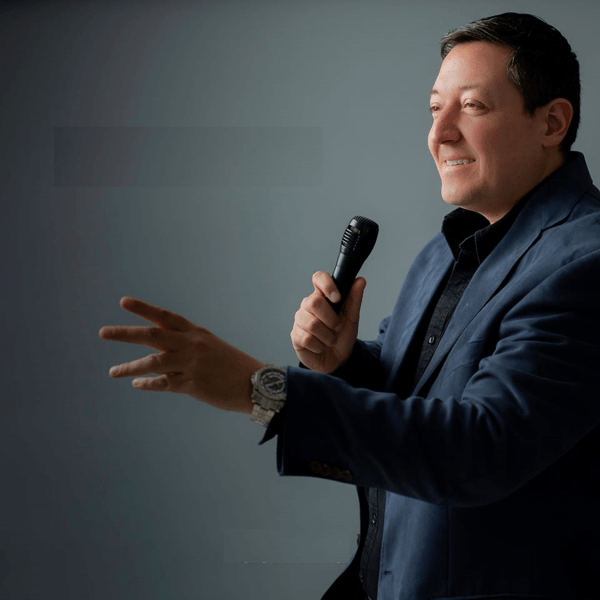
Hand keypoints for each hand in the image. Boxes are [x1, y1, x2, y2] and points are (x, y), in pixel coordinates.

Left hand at [99, 297, 263, 412]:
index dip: (143, 309)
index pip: (165, 316)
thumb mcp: (209, 346)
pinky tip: (137, 383)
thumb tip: (156, 348)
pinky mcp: (192, 385)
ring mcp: (191, 365)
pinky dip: (147, 384)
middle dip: (126, 334)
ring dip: (129, 367)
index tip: (123, 302)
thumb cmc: (231, 364)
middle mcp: (191, 345)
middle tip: (103, 332)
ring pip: (153, 362)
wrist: (254, 383)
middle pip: (153, 336)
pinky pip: (163, 384)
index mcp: (196, 333)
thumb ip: (184, 344)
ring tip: (112, 371)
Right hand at [291, 271, 365, 372]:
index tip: (337, 298)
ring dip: (327, 336)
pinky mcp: (295, 336)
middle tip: (337, 328)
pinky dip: (319, 346)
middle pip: (313, 302)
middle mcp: (308, 306)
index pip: (318, 278)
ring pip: (311, 323)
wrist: (338, 360)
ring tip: (331, 340)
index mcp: (322, 297)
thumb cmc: (342, 337)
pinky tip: (321, 347)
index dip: (327, 285)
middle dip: (331, 319)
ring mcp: (300, 320)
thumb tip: (360, 280)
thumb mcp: (352, 319)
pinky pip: (307, 338)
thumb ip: (354, 300)